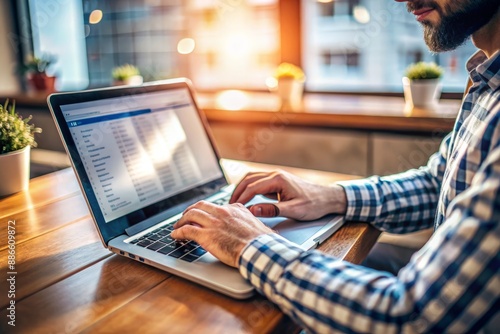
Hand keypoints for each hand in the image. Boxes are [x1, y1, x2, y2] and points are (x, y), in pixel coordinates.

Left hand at [171, 201, 273, 266]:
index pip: (215, 206)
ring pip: (190, 215)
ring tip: (177, 226)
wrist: (259, 249)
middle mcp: (222, 213)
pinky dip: (178, 232)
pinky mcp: (206, 235)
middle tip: (185, 217)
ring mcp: (213, 223)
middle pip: (200, 206)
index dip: (205, 210)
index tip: (202, 215)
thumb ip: (248, 221)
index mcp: (234, 209)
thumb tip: (251, 226)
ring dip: (181, 221)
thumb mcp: (256, 224)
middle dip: (190, 211)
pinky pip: (187, 230)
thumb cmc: (261, 241)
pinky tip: (175, 235)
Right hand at [230, 170, 346, 219]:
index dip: (241, 198)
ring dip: (242, 189)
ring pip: (252, 179)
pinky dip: (250, 189)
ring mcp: (276, 177)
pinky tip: (246, 199)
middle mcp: (276, 175)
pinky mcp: (277, 182)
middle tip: (229, 205)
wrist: (327, 199)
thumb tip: (253, 210)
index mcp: (278, 179)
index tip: (233, 208)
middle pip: (249, 180)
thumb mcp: (293, 210)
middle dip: (237, 192)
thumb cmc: (313, 205)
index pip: (253, 187)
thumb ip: (271, 210)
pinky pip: (259, 182)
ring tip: (234, 202)